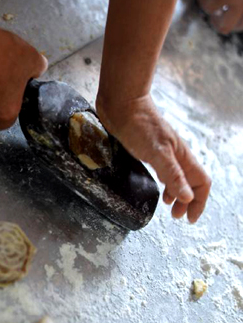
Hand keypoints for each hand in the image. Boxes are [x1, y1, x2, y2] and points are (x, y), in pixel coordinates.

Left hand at [96, 94, 210, 222]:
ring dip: (176, 194)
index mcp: (182, 156)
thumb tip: (187, 197)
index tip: (189, 219)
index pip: (201, 183)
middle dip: (187, 201)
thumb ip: (172, 174)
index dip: (198, 202)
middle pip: (191, 182)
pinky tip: (156, 187)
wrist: (122, 103)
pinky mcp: (148, 150)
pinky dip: (164, 183)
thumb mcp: (157, 152)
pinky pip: (163, 171)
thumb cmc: (139, 125)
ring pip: (177, 177)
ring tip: (168, 206)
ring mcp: (163, 152)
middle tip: (177, 217)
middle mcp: (176, 155)